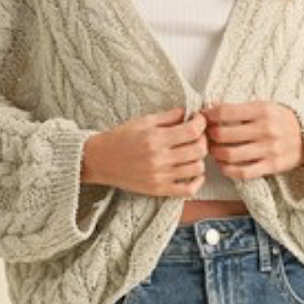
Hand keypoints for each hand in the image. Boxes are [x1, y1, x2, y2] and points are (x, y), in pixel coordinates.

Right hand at [82, 107, 209, 196]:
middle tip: (196, 135)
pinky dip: (196, 181)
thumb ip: (167, 116)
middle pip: (199, 150)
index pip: (192, 131)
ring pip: (197, 168)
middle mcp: (159, 158)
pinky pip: (188, 190)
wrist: (100, 160)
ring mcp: (160, 176)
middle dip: (203, 139)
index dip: (201, 123)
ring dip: (199, 158)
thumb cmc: (120, 138)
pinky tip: (191, 171)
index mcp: (155, 138)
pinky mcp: (159, 190)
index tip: (199, 120)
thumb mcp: (142, 121)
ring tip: (191, 152)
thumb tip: (188, 113)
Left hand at [200, 100, 303, 179]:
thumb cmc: (281, 119)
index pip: (225, 112)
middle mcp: (265, 129)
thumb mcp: (264, 106)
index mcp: (262, 110)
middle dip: (209, 135)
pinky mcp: (272, 166)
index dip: (208, 115)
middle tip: (206, 136)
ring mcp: (269, 149)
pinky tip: (223, 165)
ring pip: (229, 154)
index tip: (203, 117)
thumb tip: (211, 107)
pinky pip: (243, 172)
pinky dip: (228, 170)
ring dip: (215, 153)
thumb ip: (239, 108)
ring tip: (213, 150)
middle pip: (223, 134)